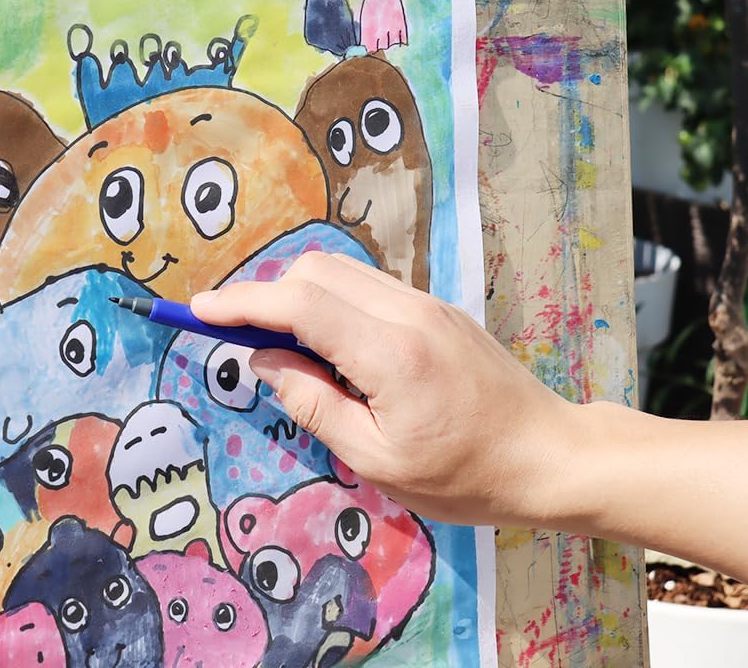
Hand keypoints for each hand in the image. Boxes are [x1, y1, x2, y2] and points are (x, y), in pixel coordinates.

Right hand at [191, 252, 579, 525]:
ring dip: (301, 297)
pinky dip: (334, 304)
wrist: (549, 454)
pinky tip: (337, 351)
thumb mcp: (378, 461)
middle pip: (316, 271)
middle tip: (245, 343)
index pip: (299, 303)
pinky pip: (368, 288)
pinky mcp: (437, 308)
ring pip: (342, 272)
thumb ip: (313, 403)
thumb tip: (263, 359)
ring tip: (291, 352)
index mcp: (391, 351)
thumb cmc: (464, 477)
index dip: (241, 302)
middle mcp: (407, 310)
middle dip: (267, 296)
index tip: (198, 310)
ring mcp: (426, 303)